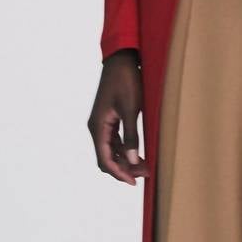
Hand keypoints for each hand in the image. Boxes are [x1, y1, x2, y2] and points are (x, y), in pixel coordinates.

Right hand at [89, 50, 148, 183]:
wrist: (121, 60)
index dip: (118, 173)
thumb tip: (131, 160)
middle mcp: (96, 127)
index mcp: (98, 126)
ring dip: (125, 160)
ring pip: (111, 151)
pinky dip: (125, 150)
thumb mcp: (131, 109)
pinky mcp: (109, 119)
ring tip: (145, 167)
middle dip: (123, 169)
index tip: (133, 181)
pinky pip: (114, 141)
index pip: (104, 159)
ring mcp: (102, 124)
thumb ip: (131, 136)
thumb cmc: (126, 81)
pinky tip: (138, 154)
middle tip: (144, 175)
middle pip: (106, 158)